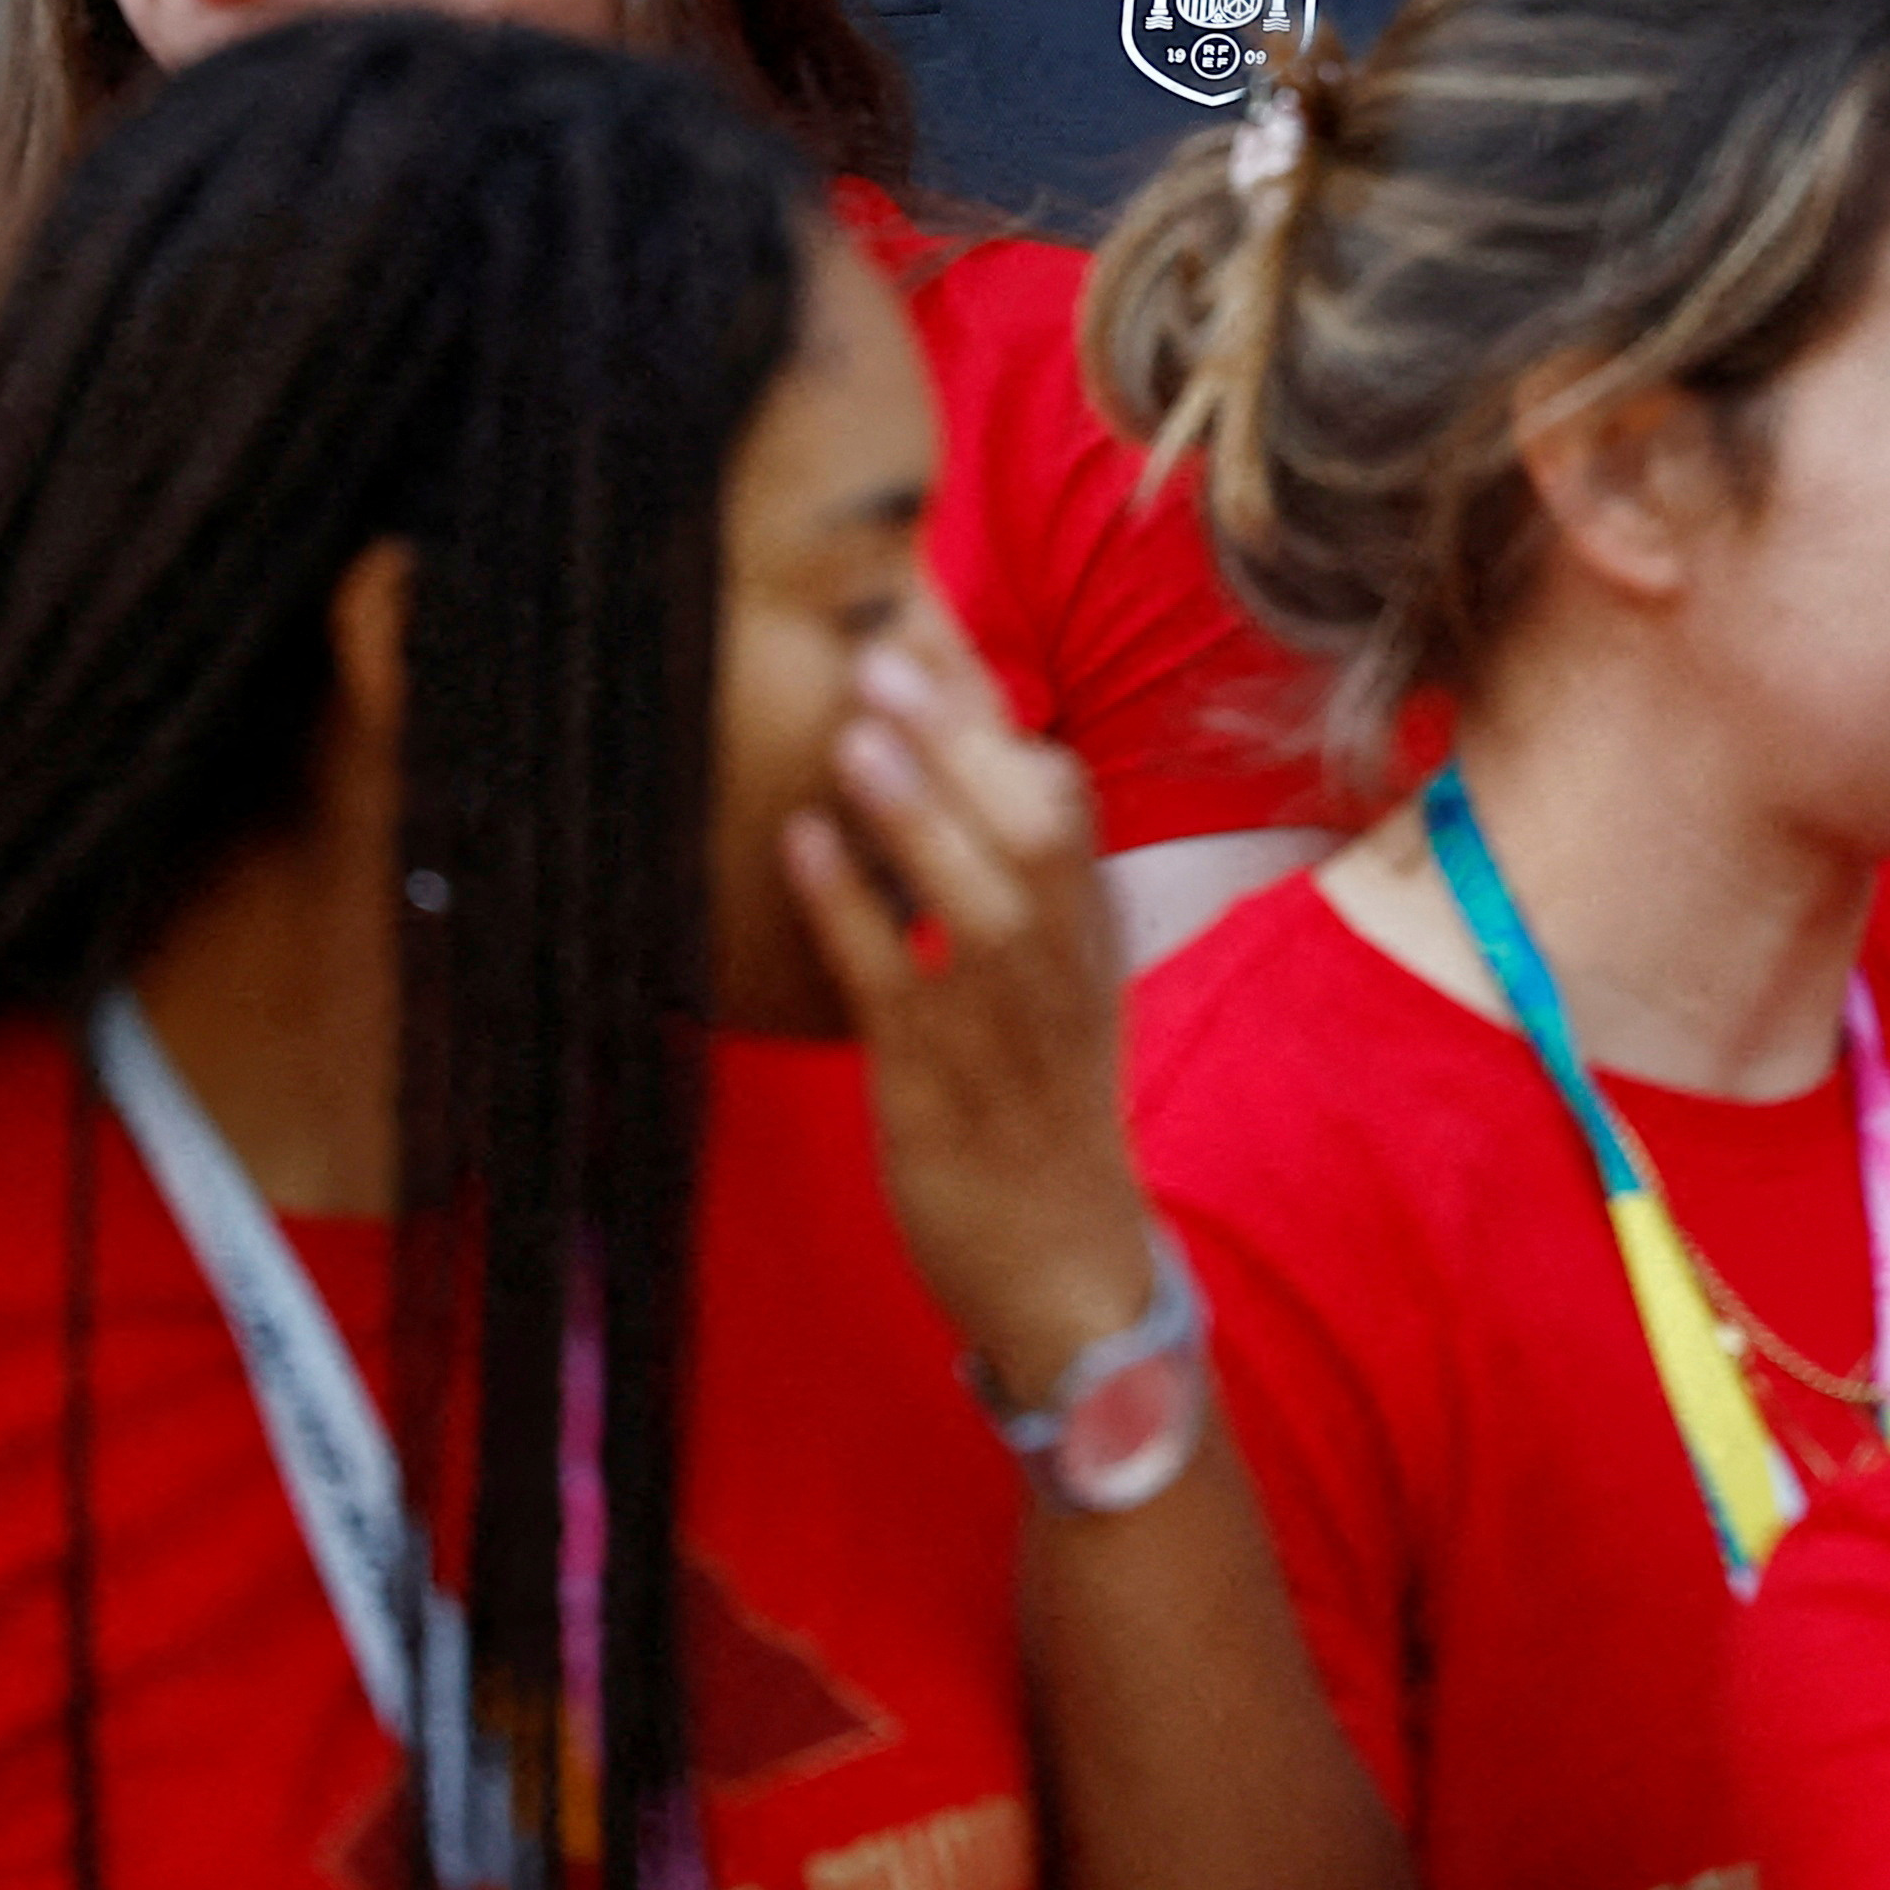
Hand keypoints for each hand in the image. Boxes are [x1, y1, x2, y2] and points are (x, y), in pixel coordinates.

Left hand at [783, 624, 1158, 1394]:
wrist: (1069, 1278)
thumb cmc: (1041, 1114)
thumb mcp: (1051, 988)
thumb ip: (1009, 883)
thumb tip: (938, 764)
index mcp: (1084, 935)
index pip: (1057, 793)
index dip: (993, 704)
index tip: (928, 611)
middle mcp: (1058, 970)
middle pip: (1033, 830)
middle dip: (963, 738)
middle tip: (890, 650)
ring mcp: (1006, 1034)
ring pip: (980, 904)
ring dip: (920, 815)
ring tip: (857, 734)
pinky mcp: (943, 1096)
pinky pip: (900, 992)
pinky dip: (854, 915)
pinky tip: (805, 848)